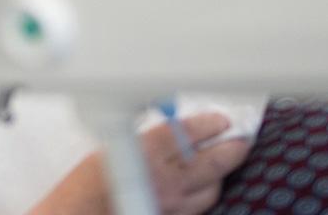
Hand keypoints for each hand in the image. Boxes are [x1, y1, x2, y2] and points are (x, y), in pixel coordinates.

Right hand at [30, 113, 248, 214]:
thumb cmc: (86, 184)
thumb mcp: (113, 147)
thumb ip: (147, 138)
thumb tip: (175, 131)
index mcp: (147, 152)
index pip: (191, 132)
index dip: (211, 124)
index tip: (222, 121)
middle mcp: (165, 179)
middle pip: (214, 162)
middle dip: (233, 148)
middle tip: (241, 140)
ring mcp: (173, 205)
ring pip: (212, 189)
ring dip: (220, 174)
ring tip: (225, 163)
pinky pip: (199, 208)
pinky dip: (204, 195)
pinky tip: (203, 188)